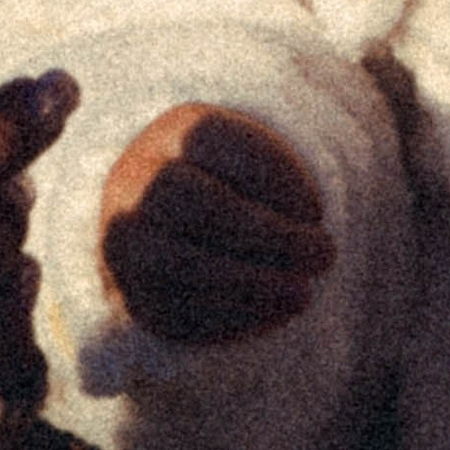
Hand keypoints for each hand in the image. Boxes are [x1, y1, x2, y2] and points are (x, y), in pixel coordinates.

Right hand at [99, 104, 335, 342]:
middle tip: (325, 255)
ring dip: (250, 284)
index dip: (274, 175)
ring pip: (176, 264)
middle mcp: (135, 179)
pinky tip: (273, 313)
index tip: (317, 210)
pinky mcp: (127, 293)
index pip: (212, 141)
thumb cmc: (240, 190)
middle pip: (193, 204)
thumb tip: (306, 230)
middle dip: (267, 235)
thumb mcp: (262, 167)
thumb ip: (284, 184)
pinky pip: (170, 311)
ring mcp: (123, 238)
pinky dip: (229, 317)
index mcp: (174, 132)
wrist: (174, 228)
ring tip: (303, 294)